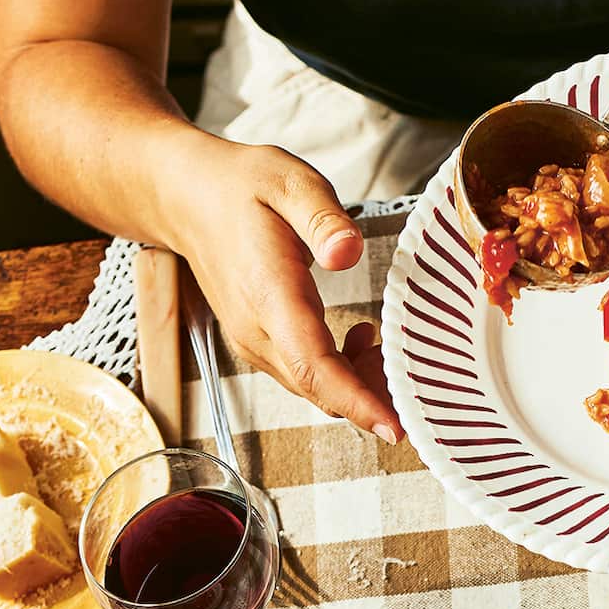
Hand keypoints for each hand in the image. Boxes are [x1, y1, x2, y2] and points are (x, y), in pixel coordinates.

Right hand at [167, 138, 403, 444]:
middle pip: (320, 388)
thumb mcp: (290, 182)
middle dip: (373, 400)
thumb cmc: (242, 187)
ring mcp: (254, 340)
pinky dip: (340, 374)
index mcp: (269, 293)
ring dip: (359, 385)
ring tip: (393, 351)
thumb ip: (322, 219)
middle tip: (420, 387)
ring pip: (313, 388)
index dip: (356, 401)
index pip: (313, 365)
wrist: (188, 197)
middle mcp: (257, 329)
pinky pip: (304, 374)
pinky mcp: (259, 341)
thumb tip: (349, 252)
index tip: (394, 426)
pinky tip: (361, 341)